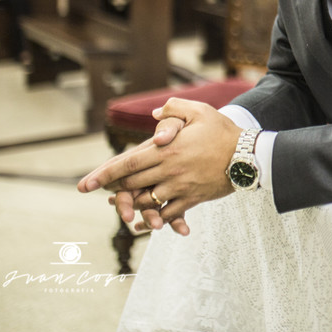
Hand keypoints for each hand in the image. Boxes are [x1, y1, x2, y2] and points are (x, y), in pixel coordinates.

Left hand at [78, 99, 239, 228]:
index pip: (126, 163)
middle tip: (102, 193)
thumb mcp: (200, 111)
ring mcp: (180, 187)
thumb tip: (154, 115)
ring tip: (122, 205)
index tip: (83, 185)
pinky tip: (148, 222)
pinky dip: (156, 219)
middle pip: (131, 183)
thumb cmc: (223, 131)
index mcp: (167, 149)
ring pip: (146, 201)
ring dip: (131, 204)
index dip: (102, 174)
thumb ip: (174, 109)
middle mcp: (169, 171)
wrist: (249, 156)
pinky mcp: (192, 199)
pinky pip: (168, 213)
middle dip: (113, 190)